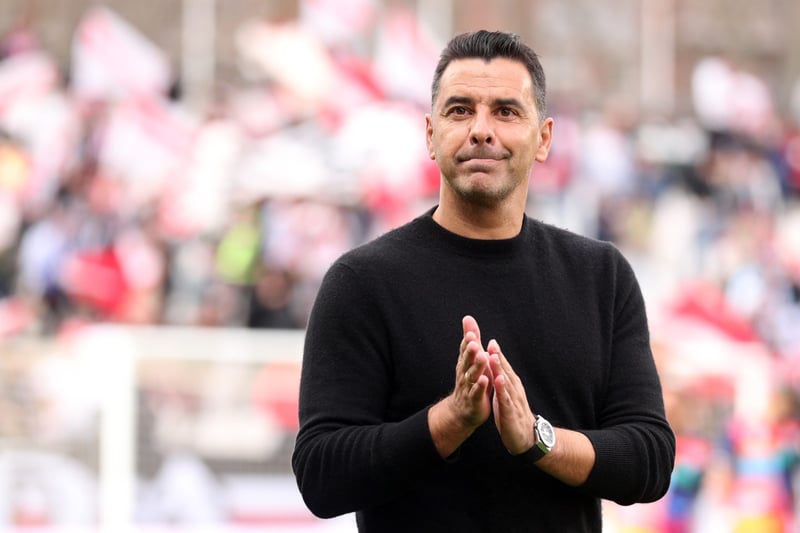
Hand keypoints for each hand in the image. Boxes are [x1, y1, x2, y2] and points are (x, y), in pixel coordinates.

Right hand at [452, 315, 492, 427]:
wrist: (462, 411)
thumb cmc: (469, 381)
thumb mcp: (470, 359)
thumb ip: (471, 339)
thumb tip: (468, 318)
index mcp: (464, 363)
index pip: (465, 350)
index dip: (468, 341)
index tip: (471, 331)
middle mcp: (464, 373)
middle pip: (467, 361)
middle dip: (470, 351)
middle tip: (473, 342)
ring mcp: (468, 387)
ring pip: (471, 375)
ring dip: (476, 366)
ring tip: (482, 356)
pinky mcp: (474, 399)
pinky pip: (476, 392)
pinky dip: (480, 386)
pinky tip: (485, 380)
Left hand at [489, 339, 535, 454]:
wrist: (526, 437)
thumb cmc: (513, 413)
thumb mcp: (506, 394)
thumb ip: (502, 379)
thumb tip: (496, 365)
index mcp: (511, 385)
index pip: (503, 366)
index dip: (496, 353)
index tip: (490, 340)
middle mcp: (514, 390)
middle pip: (505, 370)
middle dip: (498, 356)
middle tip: (491, 342)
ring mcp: (513, 400)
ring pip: (506, 382)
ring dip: (499, 369)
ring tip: (493, 357)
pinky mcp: (511, 413)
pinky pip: (506, 399)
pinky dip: (502, 389)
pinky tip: (498, 381)